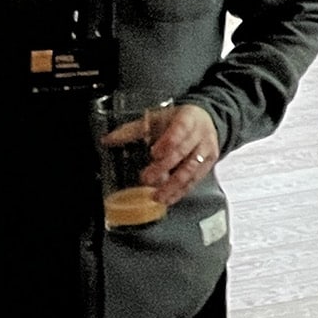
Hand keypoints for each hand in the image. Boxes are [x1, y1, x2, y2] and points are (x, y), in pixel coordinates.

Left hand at [104, 103, 218, 207]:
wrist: (206, 119)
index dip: (169, 141)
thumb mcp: (157, 119)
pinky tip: (169, 199)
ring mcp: (206, 150)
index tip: (154, 153)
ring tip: (157, 197)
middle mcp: (201, 134)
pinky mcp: (209, 163)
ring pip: (191, 169)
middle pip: (184, 152)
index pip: (181, 128)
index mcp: (188, 118)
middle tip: (146, 179)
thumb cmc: (177, 120)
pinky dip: (182, 191)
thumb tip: (108, 140)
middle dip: (165, 167)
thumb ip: (132, 130)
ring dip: (174, 185)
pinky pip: (196, 179)